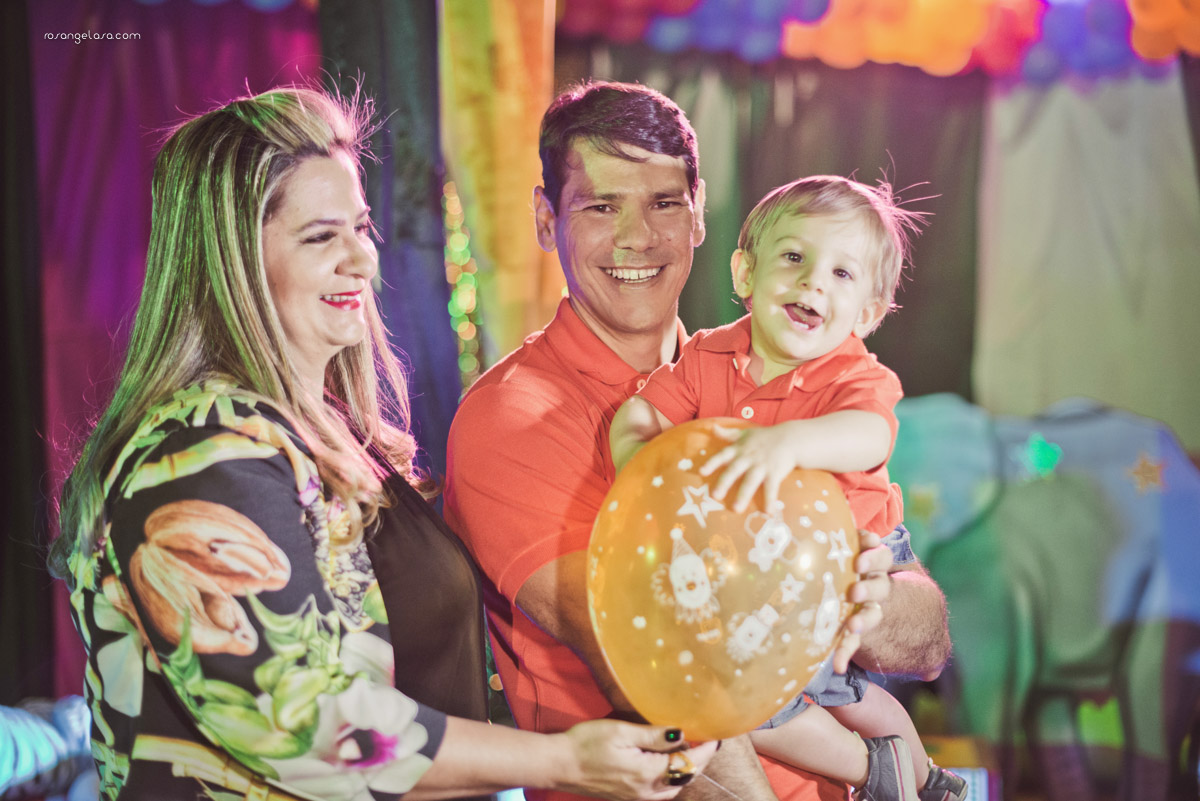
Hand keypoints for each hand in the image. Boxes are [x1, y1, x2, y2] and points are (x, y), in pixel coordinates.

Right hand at [559, 721, 718, 800]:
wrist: (559, 766)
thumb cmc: (586, 744)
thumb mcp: (621, 731)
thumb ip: (653, 735)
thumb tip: (682, 734)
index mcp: (647, 773)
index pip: (686, 762)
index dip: (705, 750)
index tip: (717, 737)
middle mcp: (646, 790)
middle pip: (684, 777)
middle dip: (700, 760)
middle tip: (710, 742)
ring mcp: (637, 797)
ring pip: (673, 787)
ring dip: (687, 771)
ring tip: (694, 752)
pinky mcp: (628, 797)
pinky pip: (660, 793)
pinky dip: (672, 780)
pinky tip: (670, 768)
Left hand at [699, 426, 799, 512]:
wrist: (791, 438)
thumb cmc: (766, 437)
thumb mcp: (746, 433)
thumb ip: (728, 433)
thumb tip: (712, 427)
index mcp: (740, 449)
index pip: (723, 455)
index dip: (712, 463)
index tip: (702, 472)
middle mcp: (749, 457)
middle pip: (734, 470)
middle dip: (724, 482)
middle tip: (715, 496)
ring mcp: (762, 465)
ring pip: (751, 481)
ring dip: (744, 495)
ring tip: (736, 510)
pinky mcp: (775, 473)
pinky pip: (772, 488)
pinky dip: (770, 500)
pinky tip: (768, 513)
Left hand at [829, 530, 892, 673]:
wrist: (889, 609)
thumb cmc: (844, 568)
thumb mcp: (844, 552)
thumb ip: (836, 537)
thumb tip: (807, 509)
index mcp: (872, 564)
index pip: (879, 554)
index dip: (873, 551)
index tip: (864, 552)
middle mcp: (876, 585)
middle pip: (879, 584)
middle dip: (868, 587)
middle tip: (855, 591)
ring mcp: (871, 609)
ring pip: (873, 613)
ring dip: (863, 620)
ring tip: (852, 626)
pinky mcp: (860, 631)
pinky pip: (855, 642)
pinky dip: (845, 652)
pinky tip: (837, 665)